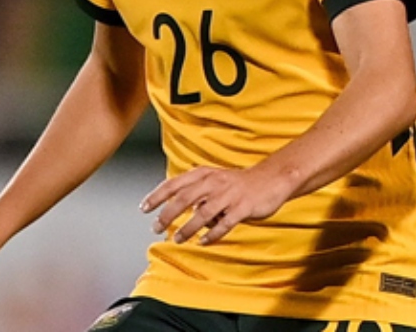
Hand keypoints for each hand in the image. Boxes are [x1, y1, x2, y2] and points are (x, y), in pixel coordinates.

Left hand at [139, 166, 293, 245]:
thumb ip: (196, 193)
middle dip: (168, 214)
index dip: (157, 196)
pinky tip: (203, 242)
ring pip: (203, 213)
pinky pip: (224, 223)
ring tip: (178, 239)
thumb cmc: (238, 183)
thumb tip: (179, 211)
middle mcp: (214, 182)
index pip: (174, 184)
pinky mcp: (243, 207)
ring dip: (188, 228)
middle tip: (156, 228)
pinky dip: (212, 234)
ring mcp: (229, 195)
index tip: (144, 208)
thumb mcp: (214, 181)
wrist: (272, 179)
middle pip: (184, 198)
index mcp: (204, 174)